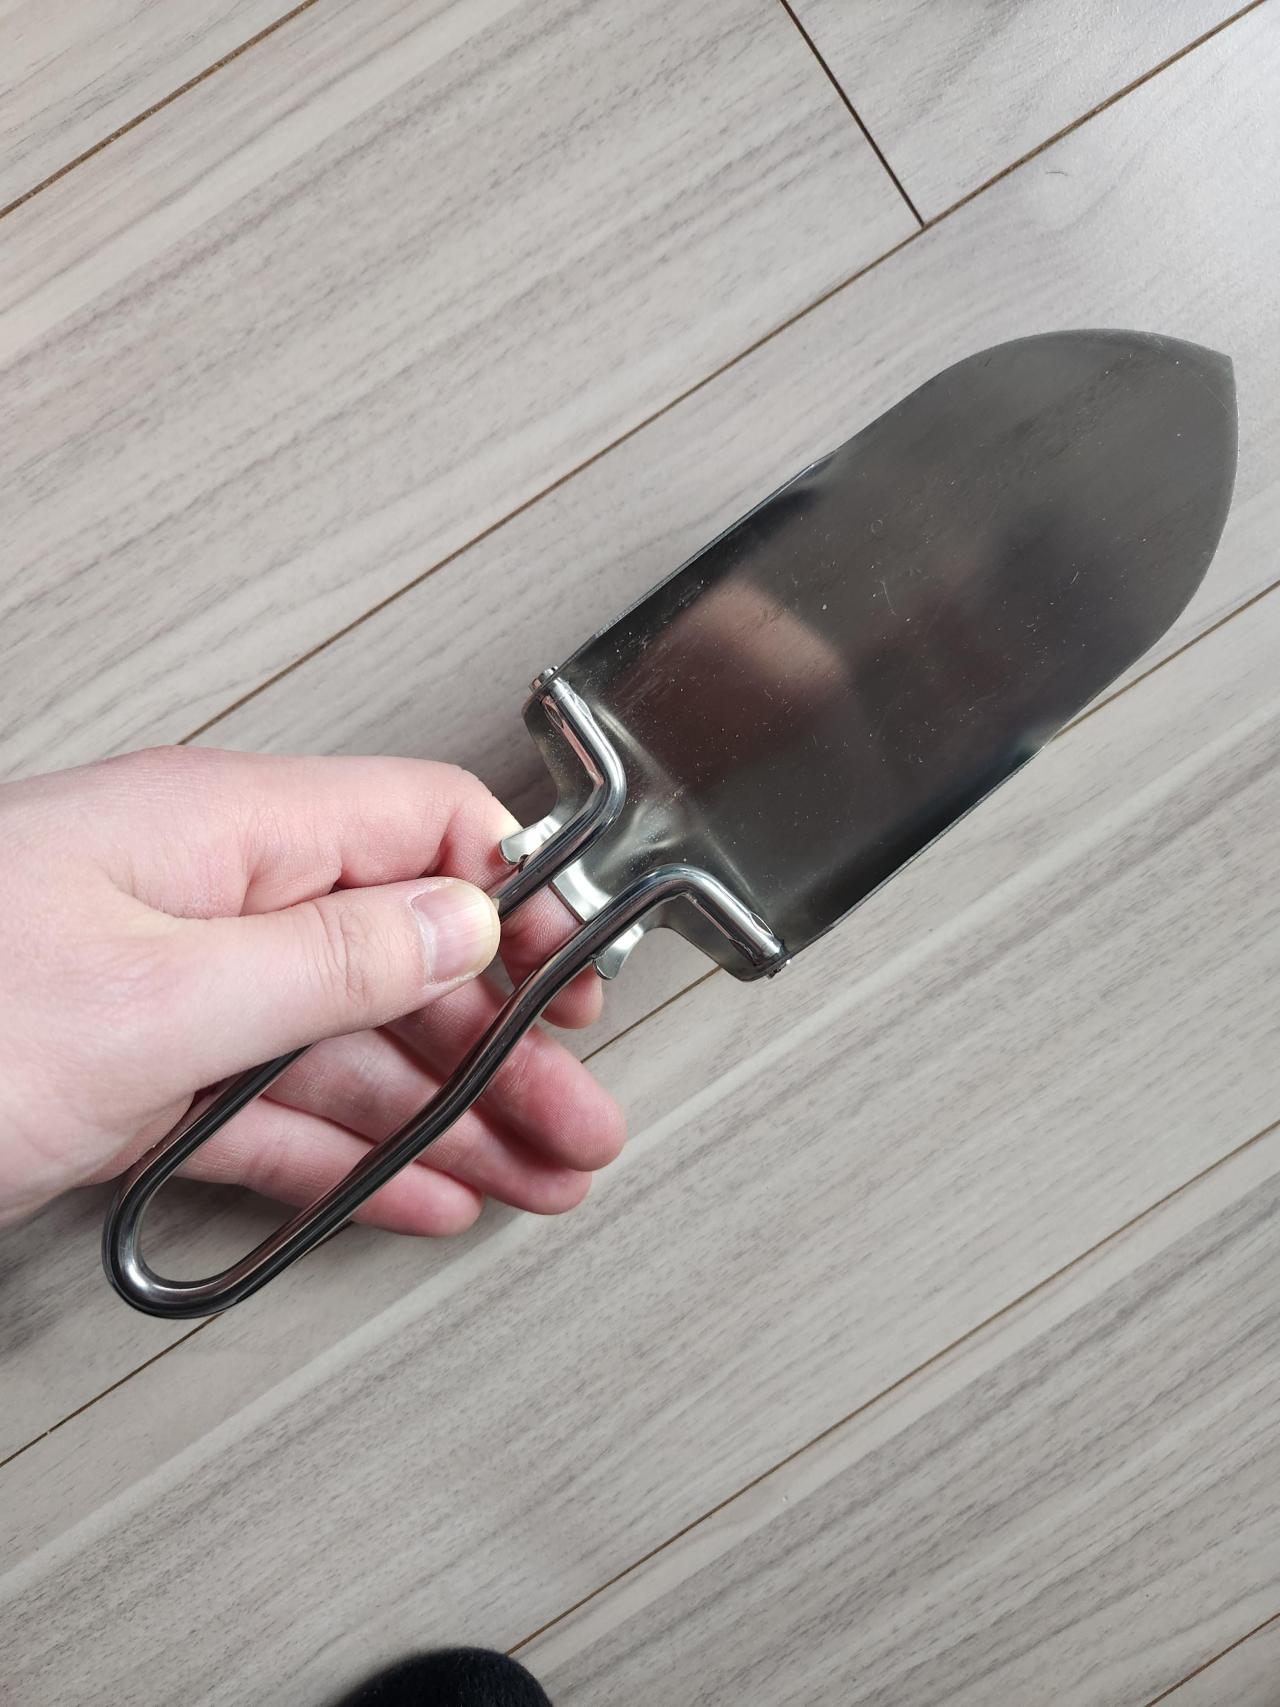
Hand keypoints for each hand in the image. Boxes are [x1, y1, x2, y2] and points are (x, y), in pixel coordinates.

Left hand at [0, 746, 623, 1230]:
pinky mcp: (140, 1082)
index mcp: (223, 832)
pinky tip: (423, 1195)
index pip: (418, 824)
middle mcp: (212, 901)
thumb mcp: (158, 993)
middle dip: (508, 1043)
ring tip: (536, 1176)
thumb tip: (463, 921)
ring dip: (454, 1117)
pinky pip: (278, 1116)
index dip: (515, 893)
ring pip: (353, 1050)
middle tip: (583, 1119)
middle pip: (405, 958)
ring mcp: (178, 995)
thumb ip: (332, 956)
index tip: (576, 972)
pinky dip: (356, 1161)